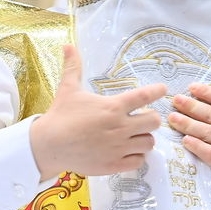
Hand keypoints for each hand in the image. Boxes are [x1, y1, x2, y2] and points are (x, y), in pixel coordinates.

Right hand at [30, 45, 164, 178]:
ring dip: (144, 139)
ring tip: (135, 136)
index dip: (157, 91)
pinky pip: (138, 161)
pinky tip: (128, 151)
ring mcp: (118, 148)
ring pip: (149, 143)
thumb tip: (67, 45)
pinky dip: (136, 156)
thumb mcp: (68, 89)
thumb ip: (73, 67)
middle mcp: (119, 127)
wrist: (48, 146)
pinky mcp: (114, 164)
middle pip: (154, 121)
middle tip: (142, 118)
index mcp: (112, 107)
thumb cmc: (60, 116)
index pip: (144, 96)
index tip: (162, 89)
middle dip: (151, 118)